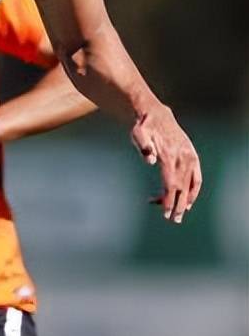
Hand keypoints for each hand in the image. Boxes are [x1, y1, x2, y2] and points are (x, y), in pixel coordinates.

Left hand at [131, 103, 201, 222]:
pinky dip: (195, 190)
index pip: (170, 183)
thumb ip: (143, 146)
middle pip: (181, 187)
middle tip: (173, 220)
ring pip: (190, 184)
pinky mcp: (193, 156)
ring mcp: (190, 157)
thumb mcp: (138, 133)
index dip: (168, 199)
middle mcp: (182, 158)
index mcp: (169, 155)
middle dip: (177, 205)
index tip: (165, 212)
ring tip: (180, 214)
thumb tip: (149, 161)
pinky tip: (190, 201)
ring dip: (186, 201)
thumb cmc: (144, 127)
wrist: (157, 115)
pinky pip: (197, 177)